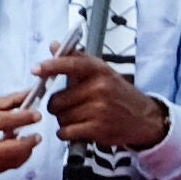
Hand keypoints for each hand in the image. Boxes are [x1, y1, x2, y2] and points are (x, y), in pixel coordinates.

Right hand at [0, 89, 47, 179]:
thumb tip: (27, 95)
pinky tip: (15, 148)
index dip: (24, 117)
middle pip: (12, 148)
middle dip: (29, 142)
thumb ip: (5, 102)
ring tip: (26, 140)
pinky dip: (17, 157)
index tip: (37, 115)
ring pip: (14, 159)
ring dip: (25, 150)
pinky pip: (9, 166)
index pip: (5, 120)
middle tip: (37, 135)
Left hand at [38, 51, 166, 153]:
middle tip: (71, 106)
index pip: (71, 64)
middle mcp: (100, 87)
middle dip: (58, 106)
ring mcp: (99, 108)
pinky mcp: (98, 128)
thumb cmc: (117, 94)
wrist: (143, 118)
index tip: (36, 69)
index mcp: (99, 70)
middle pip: (57, 100)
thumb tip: (53, 45)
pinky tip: (77, 129)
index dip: (51, 66)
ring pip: (60, 117)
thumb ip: (75, 59)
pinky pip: (66, 132)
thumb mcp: (101, 72)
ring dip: (64, 121)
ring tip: (80, 117)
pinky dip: (66, 133)